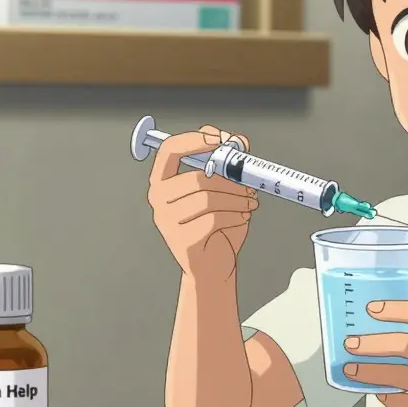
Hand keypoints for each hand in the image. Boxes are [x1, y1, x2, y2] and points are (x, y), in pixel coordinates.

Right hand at [147, 125, 259, 281]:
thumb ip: (226, 162)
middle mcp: (158, 200)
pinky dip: (236, 216)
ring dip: (237, 199)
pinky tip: (242, 218)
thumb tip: (235, 139)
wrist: (213, 266)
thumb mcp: (223, 189)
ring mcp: (167, 221)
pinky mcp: (182, 240)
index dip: (193, 140)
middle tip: (248, 188)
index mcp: (163, 181)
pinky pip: (215, 219)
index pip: (169, 150)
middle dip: (230, 182)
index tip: (218, 139)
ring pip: (208, 199)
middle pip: (198, 178)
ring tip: (249, 204)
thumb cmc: (216, 226)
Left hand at [343, 300, 407, 406]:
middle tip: (352, 341)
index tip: (373, 309)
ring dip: (369, 370)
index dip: (394, 309)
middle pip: (404, 344)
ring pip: (397, 374)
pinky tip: (377, 390)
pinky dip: (385, 395)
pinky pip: (401, 401)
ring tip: (352, 368)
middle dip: (372, 342)